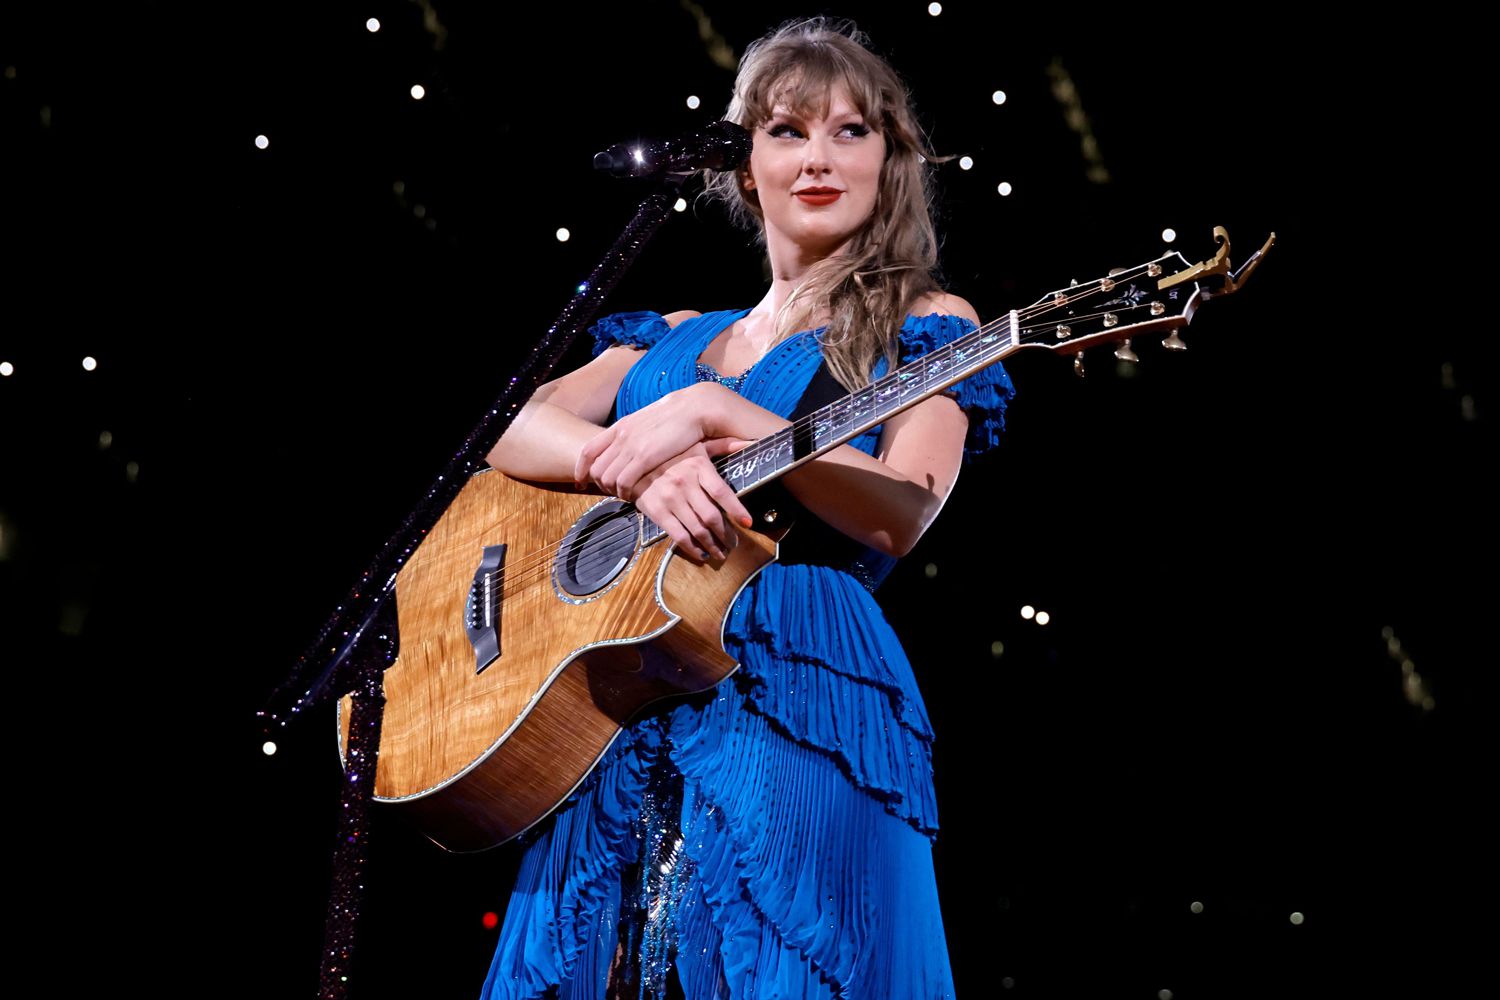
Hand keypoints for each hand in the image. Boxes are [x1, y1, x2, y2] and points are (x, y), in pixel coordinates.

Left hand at [575, 383, 723, 498]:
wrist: (693, 408)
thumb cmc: (676, 418)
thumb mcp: (646, 422)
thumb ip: (633, 434)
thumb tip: (627, 447)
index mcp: (620, 426)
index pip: (589, 450)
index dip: (581, 469)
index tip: (581, 481)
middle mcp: (621, 436)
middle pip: (596, 468)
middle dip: (598, 485)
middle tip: (609, 492)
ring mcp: (631, 446)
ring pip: (607, 478)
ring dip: (613, 491)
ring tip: (624, 495)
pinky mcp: (645, 457)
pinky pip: (624, 482)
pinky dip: (625, 492)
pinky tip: (634, 495)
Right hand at [632, 441, 754, 562]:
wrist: (633, 462)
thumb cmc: (671, 454)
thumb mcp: (695, 445)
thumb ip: (722, 445)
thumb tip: (748, 442)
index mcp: (698, 465)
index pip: (722, 492)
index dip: (737, 510)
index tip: (748, 523)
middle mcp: (685, 482)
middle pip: (712, 516)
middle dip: (726, 535)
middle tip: (733, 544)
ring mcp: (670, 498)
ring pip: (697, 529)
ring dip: (712, 545)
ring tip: (720, 552)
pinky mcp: (657, 511)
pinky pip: (678, 535)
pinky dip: (693, 549)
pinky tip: (701, 553)